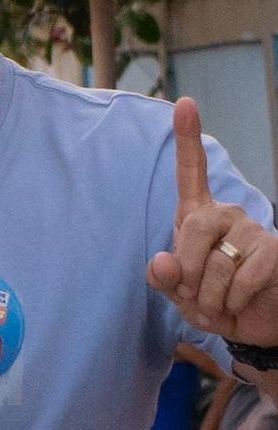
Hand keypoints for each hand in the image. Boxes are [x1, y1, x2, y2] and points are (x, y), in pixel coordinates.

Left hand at [149, 98, 277, 343]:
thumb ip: (163, 278)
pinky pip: (242, 278)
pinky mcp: (276, 252)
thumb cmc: (211, 302)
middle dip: (186, 272)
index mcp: (197, 218)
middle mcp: (227, 215)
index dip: (188, 139)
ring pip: (216, 263)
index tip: (184, 103)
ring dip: (208, 297)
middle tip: (191, 296)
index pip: (191, 174)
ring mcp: (254, 231)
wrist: (252, 326)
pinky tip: (239, 304)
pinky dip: (232, 302)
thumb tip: (162, 261)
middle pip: (193, 228)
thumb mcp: (177, 293)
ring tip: (218, 304)